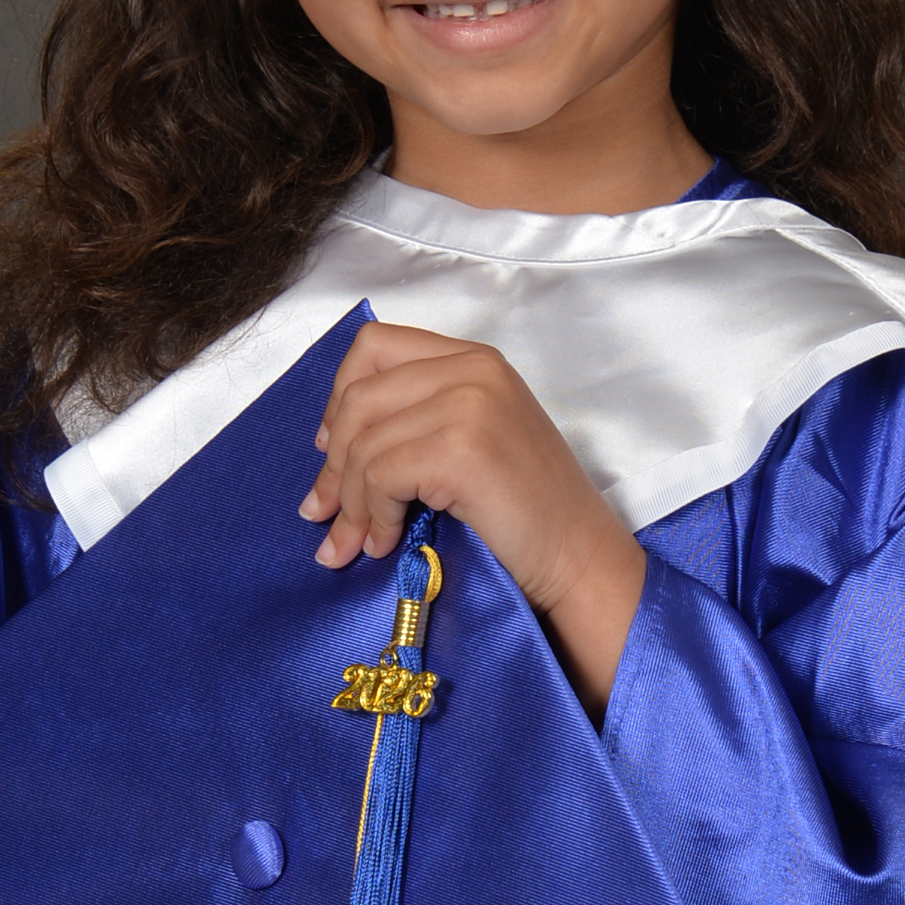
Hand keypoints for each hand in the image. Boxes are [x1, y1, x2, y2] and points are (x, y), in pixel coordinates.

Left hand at [299, 322, 646, 709]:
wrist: (581, 558)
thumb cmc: (530, 514)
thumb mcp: (474, 440)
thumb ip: (418, 421)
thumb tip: (329, 447)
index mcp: (475, 359)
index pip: (376, 347)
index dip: (339, 396)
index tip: (330, 448)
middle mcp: (473, 369)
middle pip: (359, 397)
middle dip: (332, 464)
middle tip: (323, 514)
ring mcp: (469, 404)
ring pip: (363, 443)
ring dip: (349, 503)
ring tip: (353, 544)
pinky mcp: (460, 448)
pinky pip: (380, 475)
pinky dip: (372, 516)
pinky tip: (385, 543)